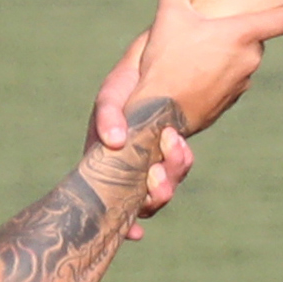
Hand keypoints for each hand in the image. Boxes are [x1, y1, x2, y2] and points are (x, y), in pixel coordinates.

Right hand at [83, 27, 196, 231]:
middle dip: (155, 195)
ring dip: (171, 174)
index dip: (121, 220)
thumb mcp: (117, 87)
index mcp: (103, 150)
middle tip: (159, 177)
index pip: (106, 194)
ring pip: (161, 182)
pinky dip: (179, 162)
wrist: (170, 49)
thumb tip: (114, 142)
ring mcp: (147, 153)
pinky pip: (175, 164)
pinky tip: (179, 147)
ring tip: (175, 145)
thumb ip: (110, 114)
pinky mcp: (168, 145)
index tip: (135, 232)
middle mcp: (124, 158)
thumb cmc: (134, 69)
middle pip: (140, 195)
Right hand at [122, 0, 282, 137]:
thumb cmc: (166, 60)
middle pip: (249, 38)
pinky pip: (227, 80)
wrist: (158, 111)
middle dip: (231, 34)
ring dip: (220, 57)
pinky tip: (189, 77)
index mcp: (243, 35)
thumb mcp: (168, 16)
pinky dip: (214, 76)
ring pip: (236, 60)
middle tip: (202, 35)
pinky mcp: (231, 100)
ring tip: (189, 59)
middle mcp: (250, 58)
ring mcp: (243, 82)